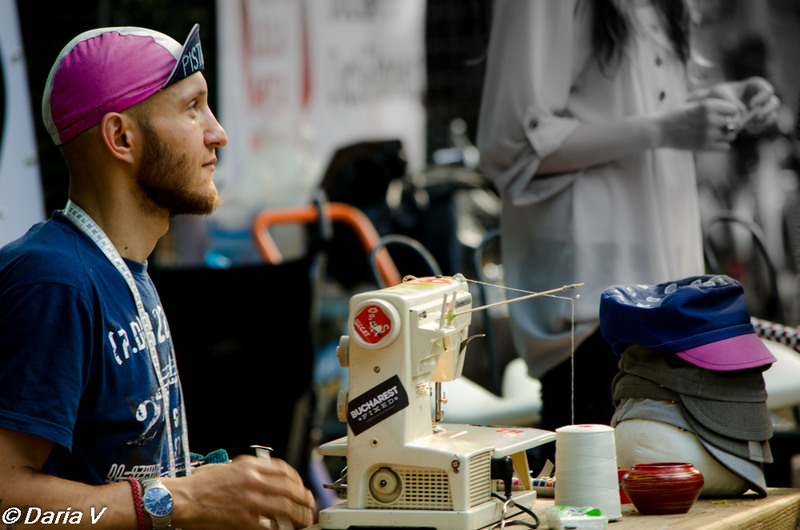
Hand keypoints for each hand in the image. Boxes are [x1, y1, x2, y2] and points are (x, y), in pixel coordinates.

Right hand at [164, 455, 316, 528]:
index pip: (283, 470)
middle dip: (304, 497)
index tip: (300, 486)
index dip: (296, 479)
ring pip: (285, 507)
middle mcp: (253, 481)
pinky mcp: (244, 520)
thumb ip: (248, 470)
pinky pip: (270, 526)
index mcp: (249, 466)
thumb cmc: (200, 484)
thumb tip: (265, 477)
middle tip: (309, 504)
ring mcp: (250, 501)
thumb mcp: (228, 467)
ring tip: (304, 519)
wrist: (183, 499)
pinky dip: (280, 528)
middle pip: (290, 488)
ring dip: (299, 514)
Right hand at [657, 97, 742, 150]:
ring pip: (730, 136)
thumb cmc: (674, 116)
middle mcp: (710, 119)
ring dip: (727, 136)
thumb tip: (729, 112)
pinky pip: (725, 147)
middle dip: (730, 124)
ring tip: (718, 135)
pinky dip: (722, 145)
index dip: (730, 113)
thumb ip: (710, 107)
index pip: (733, 109)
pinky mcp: (704, 146)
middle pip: (733, 123)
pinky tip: (714, 143)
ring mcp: (708, 134)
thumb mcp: (693, 104)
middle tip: (723, 127)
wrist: (659, 130)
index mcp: (707, 106)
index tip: (725, 115)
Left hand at [704, 77, 779, 133]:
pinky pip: (765, 124)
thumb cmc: (714, 97)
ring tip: (753, 125)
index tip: (751, 105)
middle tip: (757, 118)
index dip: (762, 96)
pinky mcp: (756, 120)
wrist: (709, 109)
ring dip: (766, 120)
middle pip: (773, 102)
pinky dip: (759, 127)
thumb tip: (744, 113)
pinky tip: (749, 130)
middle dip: (768, 110)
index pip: (765, 88)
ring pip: (773, 113)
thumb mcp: (719, 95)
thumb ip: (732, 102)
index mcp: (752, 86)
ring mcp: (760, 109)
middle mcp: (759, 97)